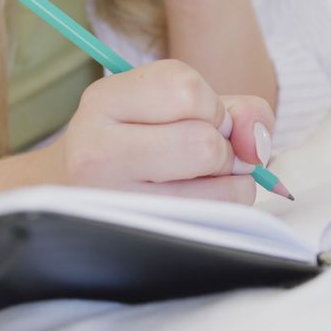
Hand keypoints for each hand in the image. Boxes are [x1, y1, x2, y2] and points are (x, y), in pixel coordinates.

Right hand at [51, 59, 274, 203]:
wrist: (73, 194)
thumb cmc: (138, 141)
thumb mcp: (174, 105)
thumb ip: (236, 110)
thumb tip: (257, 144)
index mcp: (103, 101)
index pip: (186, 88)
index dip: (209, 104)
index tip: (189, 117)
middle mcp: (96, 153)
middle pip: (204, 143)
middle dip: (221, 146)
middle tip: (197, 154)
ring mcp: (115, 205)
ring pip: (222, 189)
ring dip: (229, 181)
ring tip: (195, 178)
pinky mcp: (141, 242)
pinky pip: (219, 220)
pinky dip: (224, 206)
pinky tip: (194, 201)